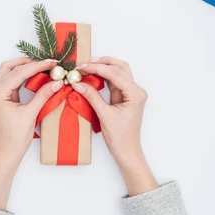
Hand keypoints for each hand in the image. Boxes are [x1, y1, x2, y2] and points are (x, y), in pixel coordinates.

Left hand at [0, 58, 62, 162]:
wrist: (9, 151)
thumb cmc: (16, 136)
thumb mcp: (31, 114)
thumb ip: (43, 95)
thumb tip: (57, 82)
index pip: (18, 73)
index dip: (36, 66)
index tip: (51, 63)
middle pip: (10, 67)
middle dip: (29, 63)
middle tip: (46, 63)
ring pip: (10, 72)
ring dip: (25, 67)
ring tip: (43, 67)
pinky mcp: (5, 97)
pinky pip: (14, 80)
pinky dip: (24, 75)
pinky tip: (37, 75)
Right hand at [72, 57, 158, 195]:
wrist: (126, 150)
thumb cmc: (120, 137)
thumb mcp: (104, 115)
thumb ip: (92, 97)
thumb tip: (78, 83)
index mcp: (135, 94)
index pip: (115, 74)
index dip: (98, 68)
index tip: (83, 67)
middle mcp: (136, 90)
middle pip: (120, 68)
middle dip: (102, 64)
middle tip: (84, 65)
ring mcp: (131, 93)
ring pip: (118, 72)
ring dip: (104, 67)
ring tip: (88, 68)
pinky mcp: (124, 96)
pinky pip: (114, 81)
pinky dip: (104, 76)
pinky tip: (93, 76)